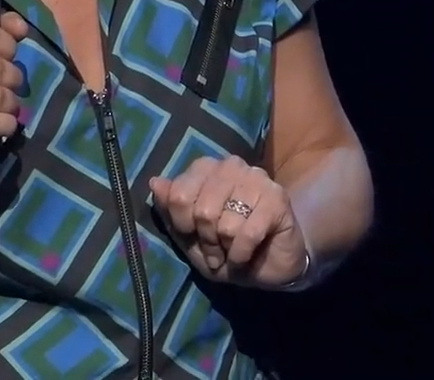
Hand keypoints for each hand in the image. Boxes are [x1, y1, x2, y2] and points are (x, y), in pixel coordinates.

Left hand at [148, 155, 307, 288]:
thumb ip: (171, 209)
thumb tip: (155, 183)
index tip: (193, 236)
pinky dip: (241, 254)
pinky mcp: (278, 198)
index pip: (178, 194)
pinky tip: (245, 256)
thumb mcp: (189, 236)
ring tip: (231, 251)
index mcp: (207, 168)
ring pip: (226, 224)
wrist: (269, 266)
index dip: (182, 225)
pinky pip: (248, 233)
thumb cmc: (225, 248)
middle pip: (202, 210)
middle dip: (207, 240)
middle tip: (215, 250)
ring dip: (226, 249)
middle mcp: (232, 166)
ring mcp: (257, 179)